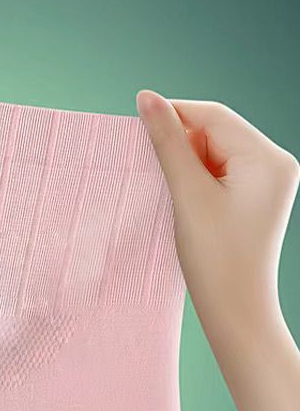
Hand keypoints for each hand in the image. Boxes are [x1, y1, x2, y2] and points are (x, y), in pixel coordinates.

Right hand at [136, 90, 298, 337]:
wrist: (236, 311)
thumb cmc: (215, 258)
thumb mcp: (187, 195)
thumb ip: (167, 143)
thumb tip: (147, 99)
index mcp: (267, 158)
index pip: (214, 115)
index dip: (173, 113)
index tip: (135, 120)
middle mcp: (274, 164)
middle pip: (216, 132)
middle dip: (179, 142)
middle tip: (146, 164)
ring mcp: (267, 184)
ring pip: (214, 153)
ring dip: (184, 163)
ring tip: (164, 188)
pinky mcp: (253, 202)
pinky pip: (220, 175)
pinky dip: (195, 180)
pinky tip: (178, 198)